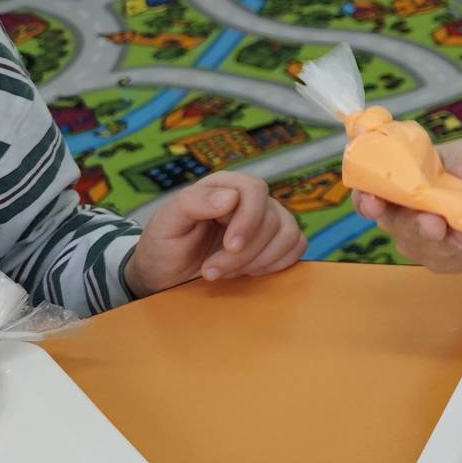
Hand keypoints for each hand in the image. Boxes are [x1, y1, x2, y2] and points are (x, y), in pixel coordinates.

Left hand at [130, 171, 305, 294]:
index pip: (255, 190)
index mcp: (224, 186)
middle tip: (212, 272)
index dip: (248, 220)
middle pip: (271, 219)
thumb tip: (230, 198)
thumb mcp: (165, 224)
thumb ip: (191, 203)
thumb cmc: (164, 247)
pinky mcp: (277, 241)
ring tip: (228, 273)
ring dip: (260, 261)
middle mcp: (250, 200)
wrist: (166, 276)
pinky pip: (297, 245)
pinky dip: (277, 263)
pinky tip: (250, 272)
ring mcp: (267, 220)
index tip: (230, 247)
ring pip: (288, 234)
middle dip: (244, 253)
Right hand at [354, 137, 461, 273]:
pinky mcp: (447, 259)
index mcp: (400, 183)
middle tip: (432, 222)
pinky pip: (447, 263)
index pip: (369, 194)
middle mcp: (404, 214)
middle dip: (413, 225)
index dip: (366, 200)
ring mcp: (424, 240)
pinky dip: (461, 254)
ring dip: (441, 243)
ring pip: (419, 248)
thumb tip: (460, 171)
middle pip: (394, 225)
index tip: (374, 203)